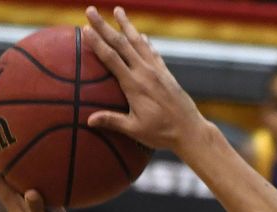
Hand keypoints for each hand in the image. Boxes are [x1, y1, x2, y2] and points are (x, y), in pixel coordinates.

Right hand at [83, 7, 204, 152]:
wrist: (191, 131)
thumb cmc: (162, 134)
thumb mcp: (135, 130)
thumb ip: (112, 121)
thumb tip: (88, 119)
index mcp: (134, 85)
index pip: (111, 58)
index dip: (97, 42)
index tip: (85, 29)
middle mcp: (146, 73)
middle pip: (122, 44)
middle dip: (105, 26)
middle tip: (91, 11)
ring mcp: (157, 71)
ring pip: (139, 43)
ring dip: (127, 25)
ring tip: (118, 10)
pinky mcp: (167, 74)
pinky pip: (153, 53)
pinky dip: (145, 42)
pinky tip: (141, 35)